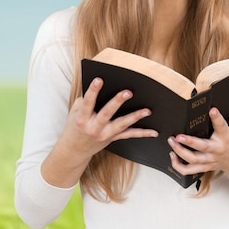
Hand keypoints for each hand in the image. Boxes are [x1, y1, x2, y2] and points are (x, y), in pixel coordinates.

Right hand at [42, 77, 157, 187]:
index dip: (93, 91)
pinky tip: (154, 132)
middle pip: (107, 113)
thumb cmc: (76, 125)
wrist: (74, 149)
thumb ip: (86, 100)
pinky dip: (142, 133)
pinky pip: (129, 135)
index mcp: (82, 118)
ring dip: (135, 117)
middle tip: (128, 92)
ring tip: (147, 110)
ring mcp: (104, 134)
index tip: (99, 79)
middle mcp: (94, 128)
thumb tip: (104, 86)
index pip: (87, 103)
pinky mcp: (113, 138)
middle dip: (117, 102)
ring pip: (121, 125)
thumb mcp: (75, 112)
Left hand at [168, 99, 228, 189]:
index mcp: (227, 137)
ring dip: (180, 152)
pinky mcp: (204, 166)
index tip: (212, 109)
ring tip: (171, 142)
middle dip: (189, 142)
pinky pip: (189, 170)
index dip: (217, 118)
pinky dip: (178, 166)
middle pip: (202, 147)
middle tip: (178, 136)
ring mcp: (209, 160)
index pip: (222, 126)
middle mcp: (217, 149)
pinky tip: (172, 156)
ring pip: (192, 159)